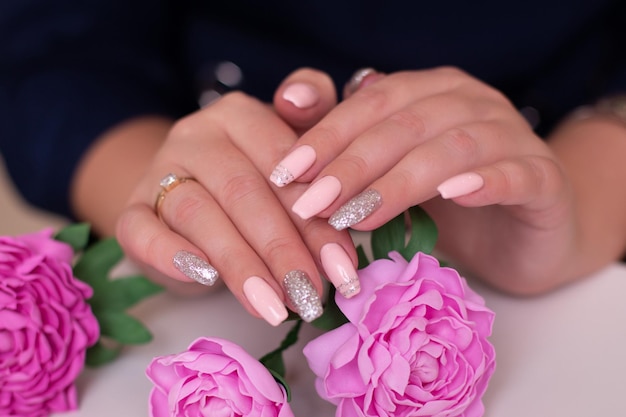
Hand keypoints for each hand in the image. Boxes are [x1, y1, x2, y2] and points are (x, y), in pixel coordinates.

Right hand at [116, 69, 359, 325]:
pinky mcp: (131, 209)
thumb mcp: (291, 160)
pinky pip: (142, 231)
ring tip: (273, 307)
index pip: (283, 165)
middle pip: (242, 191)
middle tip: (310, 296)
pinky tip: (205, 280)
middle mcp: (197, 134)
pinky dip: (172, 256)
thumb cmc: (254, 182)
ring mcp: (159, 170)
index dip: (316, 219)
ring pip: (198, 213)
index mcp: (241, 115)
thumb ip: (316, 143)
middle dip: (281, 249)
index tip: (342, 267)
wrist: (188, 196)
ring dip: (239, 264)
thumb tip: (320, 134)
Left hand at [271, 67, 576, 293]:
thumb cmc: (446, 203)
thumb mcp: (390, 173)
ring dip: (401, 181)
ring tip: (359, 215)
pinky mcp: (543, 178)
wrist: (525, 234)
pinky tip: (453, 195)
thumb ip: (344, 142)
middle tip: (312, 204)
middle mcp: (471, 103)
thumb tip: (289, 102)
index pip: (371, 103)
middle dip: (352, 165)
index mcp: (430, 92)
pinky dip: (484, 181)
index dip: (326, 136)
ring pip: (452, 148)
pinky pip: (515, 173)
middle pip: (405, 124)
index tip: (286, 174)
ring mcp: (512, 137)